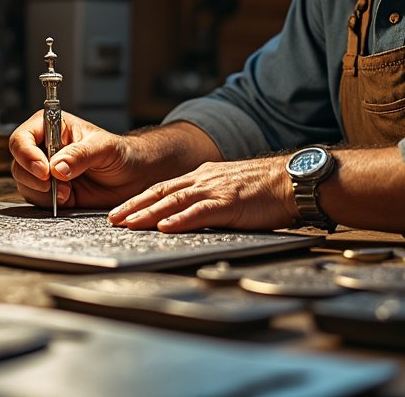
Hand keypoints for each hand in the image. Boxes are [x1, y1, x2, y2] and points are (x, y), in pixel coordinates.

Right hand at [8, 111, 192, 209]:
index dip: (27, 154)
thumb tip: (57, 168)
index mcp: (51, 127)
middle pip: (18, 162)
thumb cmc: (120, 153)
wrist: (132, 178)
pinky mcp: (49, 191)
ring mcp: (44, 171)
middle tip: (55, 186)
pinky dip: (47, 202)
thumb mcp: (104, 148)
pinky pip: (35, 198)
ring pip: (24, 182)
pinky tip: (67, 198)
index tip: (44, 170)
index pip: (23, 138)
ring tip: (67, 193)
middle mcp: (43, 147)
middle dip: (34, 177)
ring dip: (41, 192)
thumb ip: (80, 155)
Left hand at [106, 157, 297, 232]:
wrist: (292, 179)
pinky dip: (180, 219)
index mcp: (203, 176)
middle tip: (112, 219)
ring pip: (174, 201)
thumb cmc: (265, 187)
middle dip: (134, 206)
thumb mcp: (229, 187)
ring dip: (149, 213)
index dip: (139, 199)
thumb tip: (189, 212)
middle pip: (161, 193)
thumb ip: (208, 196)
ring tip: (129, 224)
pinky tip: (165, 227)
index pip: (163, 188)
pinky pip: (200, 211)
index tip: (120, 211)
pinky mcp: (230, 203)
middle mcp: (204, 179)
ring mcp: (216, 190)